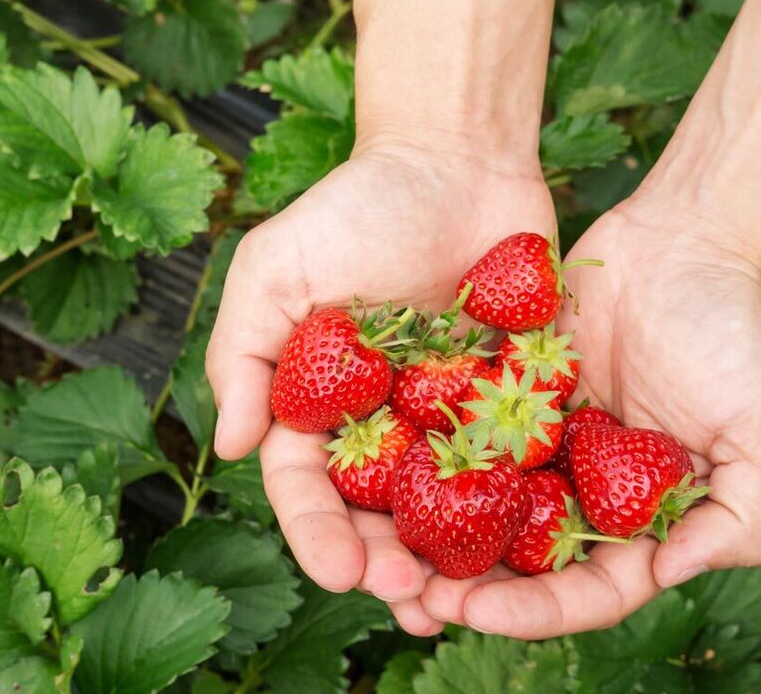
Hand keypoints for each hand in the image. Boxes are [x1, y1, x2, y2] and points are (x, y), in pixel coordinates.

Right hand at [206, 141, 554, 624]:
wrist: (457, 158)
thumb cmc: (356, 206)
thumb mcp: (275, 268)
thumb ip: (243, 353)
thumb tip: (230, 448)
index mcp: (318, 404)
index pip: (306, 485)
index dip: (318, 533)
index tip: (340, 569)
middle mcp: (381, 423)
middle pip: (376, 512)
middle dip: (385, 561)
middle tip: (407, 595)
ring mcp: (448, 417)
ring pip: (445, 507)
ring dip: (448, 559)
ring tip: (461, 601)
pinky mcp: (513, 401)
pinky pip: (516, 464)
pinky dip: (519, 509)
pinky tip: (529, 548)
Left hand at [415, 199, 760, 638]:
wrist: (688, 238)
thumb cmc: (738, 334)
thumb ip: (743, 518)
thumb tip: (672, 573)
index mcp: (646, 519)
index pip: (589, 589)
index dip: (534, 611)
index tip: (475, 614)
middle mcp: (589, 492)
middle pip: (522, 562)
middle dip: (469, 587)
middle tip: (410, 593)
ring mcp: (546, 445)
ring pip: (481, 506)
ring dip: (435, 534)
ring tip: (381, 549)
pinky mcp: (509, 397)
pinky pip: (463, 434)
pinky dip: (426, 457)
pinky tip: (377, 471)